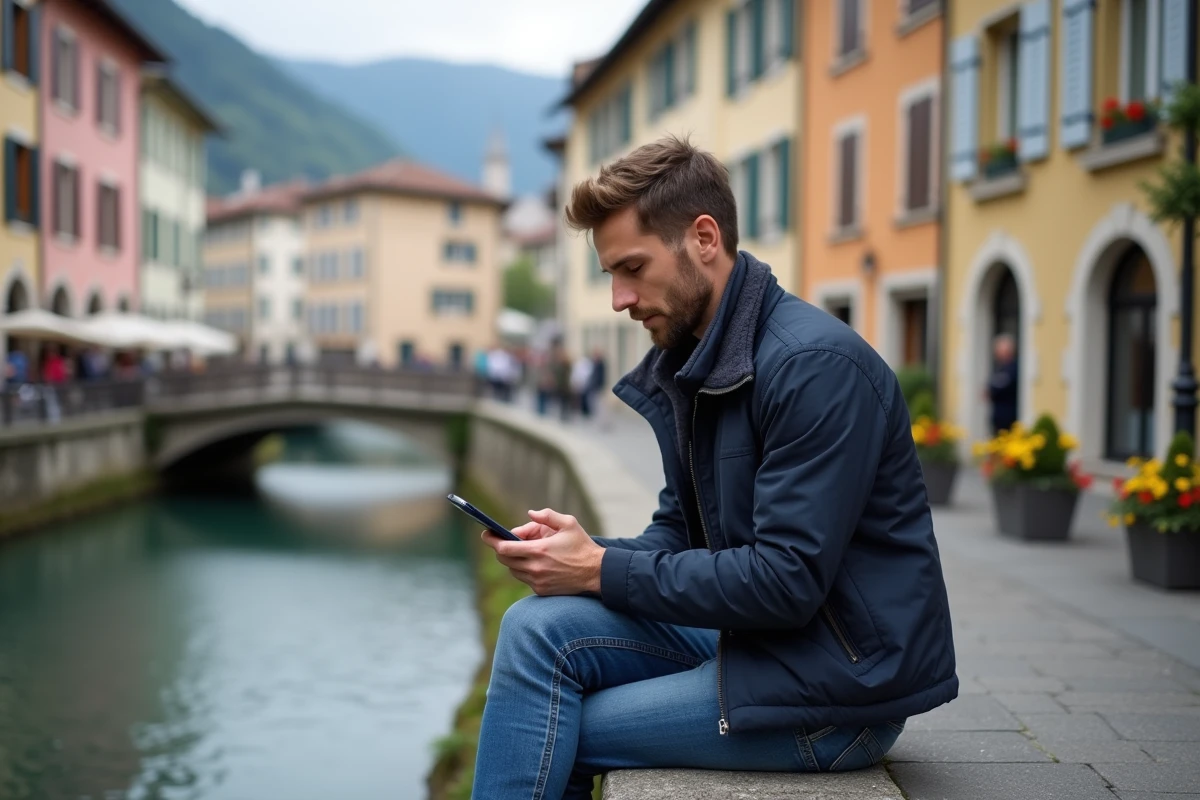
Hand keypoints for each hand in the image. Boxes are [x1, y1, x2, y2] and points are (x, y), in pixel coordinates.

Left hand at [481, 508, 603, 595]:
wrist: (596, 573)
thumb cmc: (582, 546)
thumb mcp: (568, 523)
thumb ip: (547, 516)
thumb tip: (529, 514)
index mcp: (539, 550)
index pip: (504, 548)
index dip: (492, 540)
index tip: (485, 533)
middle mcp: (535, 567)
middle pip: (504, 559)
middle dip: (501, 548)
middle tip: (503, 539)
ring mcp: (537, 581)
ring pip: (513, 569)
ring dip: (513, 559)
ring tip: (524, 549)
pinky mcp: (541, 590)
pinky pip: (524, 578)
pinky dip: (524, 569)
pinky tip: (534, 562)